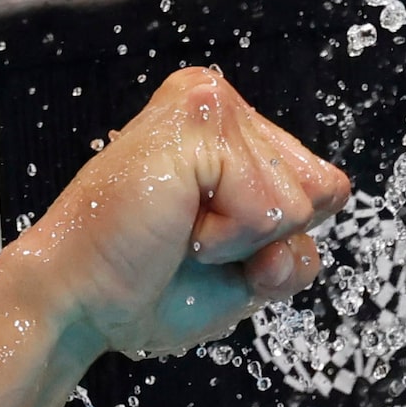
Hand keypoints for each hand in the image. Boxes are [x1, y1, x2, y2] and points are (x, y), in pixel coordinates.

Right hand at [6, 68, 349, 359]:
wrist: (79, 303)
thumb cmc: (146, 285)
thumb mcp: (250, 276)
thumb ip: (297, 254)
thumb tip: (305, 227)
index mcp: (235, 132)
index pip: (326, 191)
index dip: (281, 240)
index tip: (208, 242)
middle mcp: (222, 104)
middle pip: (321, 193)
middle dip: (265, 240)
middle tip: (189, 238)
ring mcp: (211, 103)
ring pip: (296, 203)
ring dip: (240, 241)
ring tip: (176, 230)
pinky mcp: (198, 118)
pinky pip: (266, 207)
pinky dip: (226, 239)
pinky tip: (174, 224)